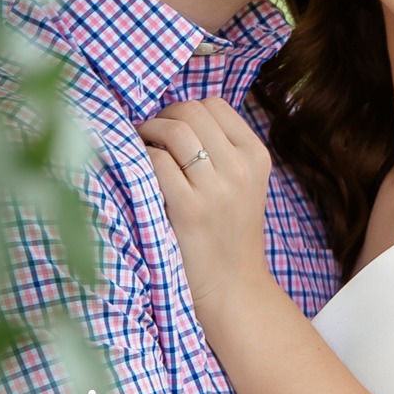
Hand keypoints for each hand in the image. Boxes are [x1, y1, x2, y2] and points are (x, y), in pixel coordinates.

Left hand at [138, 98, 272, 313]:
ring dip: (147, 133)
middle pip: (191, 112)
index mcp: (256, 156)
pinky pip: (156, 162)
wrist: (234, 288)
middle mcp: (241, 168)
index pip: (215, 105)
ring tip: (138, 149)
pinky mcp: (189, 210)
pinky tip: (136, 174)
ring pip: (173, 131)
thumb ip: (223, 150)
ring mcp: (217, 189)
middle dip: (162, 117)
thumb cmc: (229, 234)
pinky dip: (139, 159)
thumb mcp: (244, 185)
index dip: (185, 110)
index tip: (170, 129)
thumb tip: (175, 115)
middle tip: (148, 137)